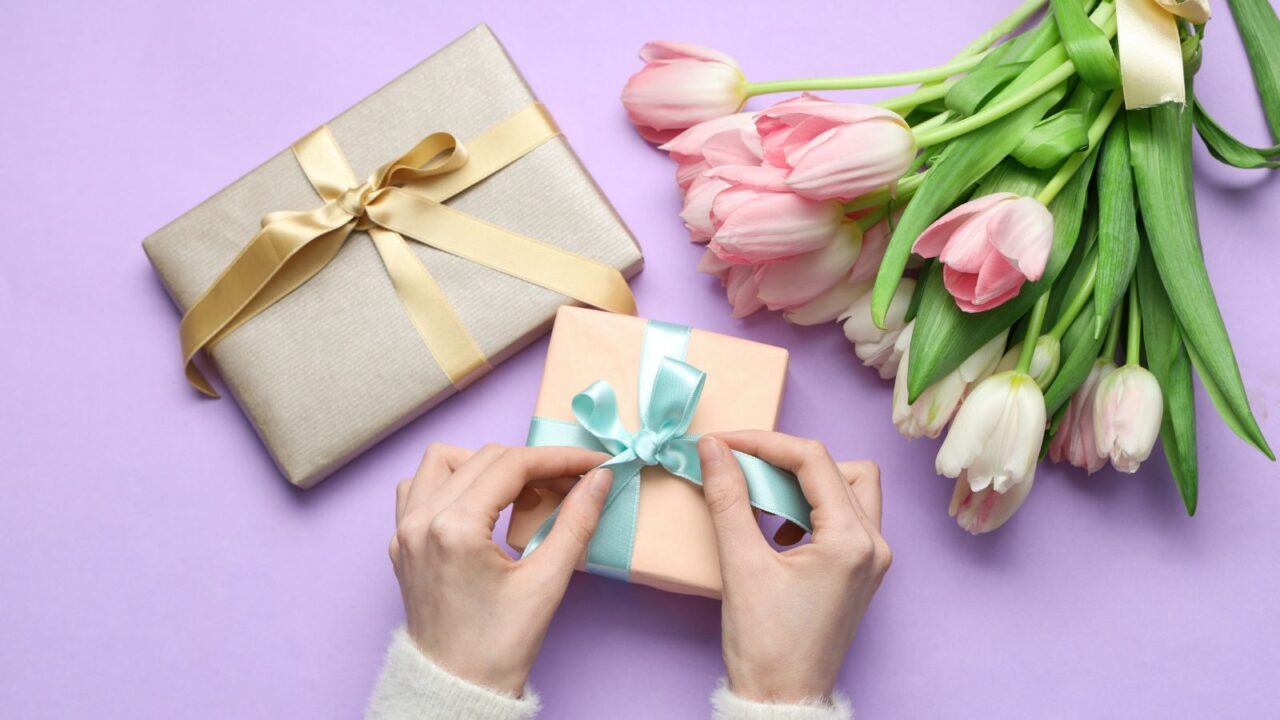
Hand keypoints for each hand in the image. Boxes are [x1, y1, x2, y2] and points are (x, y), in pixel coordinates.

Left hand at [389, 443, 611, 694]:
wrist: (455, 688)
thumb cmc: (498, 648)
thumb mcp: (546, 583)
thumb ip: (575, 523)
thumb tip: (599, 479)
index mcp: (454, 528)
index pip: (513, 465)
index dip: (560, 459)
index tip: (593, 464)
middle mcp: (421, 520)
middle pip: (484, 458)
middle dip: (533, 464)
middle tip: (571, 484)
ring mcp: (404, 530)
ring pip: (443, 461)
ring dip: (485, 464)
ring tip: (520, 491)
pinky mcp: (400, 542)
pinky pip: (418, 487)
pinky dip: (450, 481)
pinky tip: (478, 503)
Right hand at [697, 431, 889, 703]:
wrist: (783, 700)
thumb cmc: (766, 645)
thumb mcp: (740, 565)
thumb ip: (728, 497)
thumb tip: (713, 448)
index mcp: (852, 540)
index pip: (813, 460)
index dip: (764, 442)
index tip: (724, 442)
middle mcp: (874, 545)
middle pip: (840, 467)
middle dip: (790, 460)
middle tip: (745, 466)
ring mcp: (872, 560)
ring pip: (849, 489)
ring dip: (805, 484)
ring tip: (762, 498)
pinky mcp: (860, 572)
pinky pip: (844, 518)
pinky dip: (811, 510)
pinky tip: (776, 530)